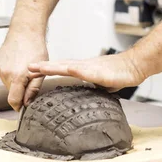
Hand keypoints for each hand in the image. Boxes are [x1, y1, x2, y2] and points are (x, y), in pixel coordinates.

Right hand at [0, 31, 47, 110]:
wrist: (25, 31)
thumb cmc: (36, 49)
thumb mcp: (41, 71)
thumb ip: (33, 89)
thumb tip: (26, 103)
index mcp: (17, 77)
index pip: (13, 101)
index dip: (19, 106)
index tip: (23, 106)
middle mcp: (5, 74)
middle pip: (11, 92)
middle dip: (20, 90)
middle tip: (29, 78)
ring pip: (7, 84)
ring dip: (15, 81)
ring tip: (23, 68)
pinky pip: (3, 76)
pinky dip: (9, 74)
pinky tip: (16, 64)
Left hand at [28, 51, 146, 92]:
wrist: (134, 66)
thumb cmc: (120, 74)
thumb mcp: (102, 84)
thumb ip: (93, 87)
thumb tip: (89, 95)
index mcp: (83, 69)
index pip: (62, 69)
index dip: (48, 69)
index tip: (34, 71)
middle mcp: (83, 66)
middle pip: (59, 66)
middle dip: (43, 67)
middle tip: (27, 67)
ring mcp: (89, 67)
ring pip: (66, 66)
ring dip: (51, 67)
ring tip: (37, 68)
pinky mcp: (97, 71)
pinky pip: (82, 70)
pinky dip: (71, 69)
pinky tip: (62, 69)